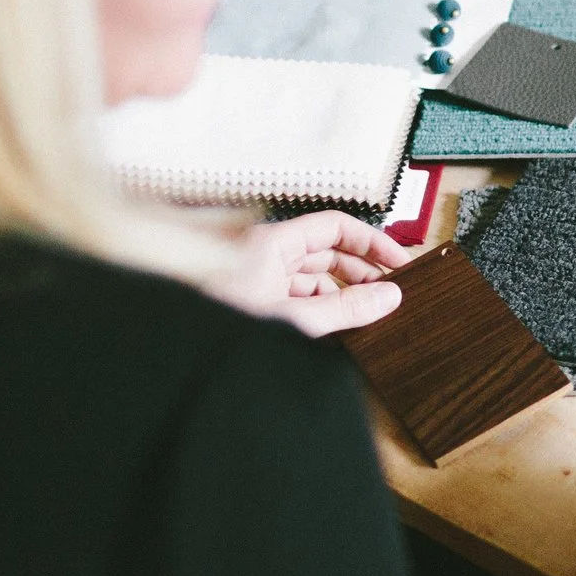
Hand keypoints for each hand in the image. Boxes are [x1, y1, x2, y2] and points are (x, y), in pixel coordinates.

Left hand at [216, 211, 408, 335]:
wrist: (175, 349)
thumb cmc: (220, 325)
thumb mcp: (294, 319)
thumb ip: (346, 309)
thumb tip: (389, 297)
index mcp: (273, 243)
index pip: (335, 227)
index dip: (371, 241)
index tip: (399, 262)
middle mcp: (265, 254)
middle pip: (327, 251)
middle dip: (360, 269)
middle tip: (390, 292)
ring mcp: (258, 277)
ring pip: (312, 276)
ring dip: (341, 291)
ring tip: (368, 312)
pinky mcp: (254, 301)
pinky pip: (297, 296)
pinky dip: (320, 307)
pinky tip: (338, 325)